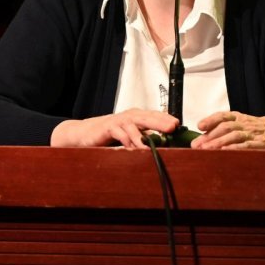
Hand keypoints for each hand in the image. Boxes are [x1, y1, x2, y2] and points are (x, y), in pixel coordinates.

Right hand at [51, 109, 179, 148]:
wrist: (86, 133)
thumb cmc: (110, 134)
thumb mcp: (130, 135)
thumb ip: (144, 138)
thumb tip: (164, 146)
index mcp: (137, 116)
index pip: (155, 115)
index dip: (166, 119)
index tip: (178, 125)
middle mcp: (129, 116)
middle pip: (147, 117)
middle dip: (160, 122)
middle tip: (172, 127)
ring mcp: (119, 121)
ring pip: (134, 126)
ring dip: (143, 136)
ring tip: (151, 146)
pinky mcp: (108, 127)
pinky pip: (119, 133)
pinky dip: (127, 141)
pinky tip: (133, 148)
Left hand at [191, 111, 264, 149]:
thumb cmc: (253, 129)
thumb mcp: (239, 124)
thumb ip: (220, 130)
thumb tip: (199, 140)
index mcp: (238, 117)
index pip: (222, 116)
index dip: (210, 120)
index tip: (200, 126)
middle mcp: (244, 123)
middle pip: (225, 127)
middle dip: (210, 136)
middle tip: (197, 145)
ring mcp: (251, 133)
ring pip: (234, 135)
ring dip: (219, 142)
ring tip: (206, 150)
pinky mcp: (259, 144)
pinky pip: (246, 145)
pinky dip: (235, 148)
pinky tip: (225, 151)